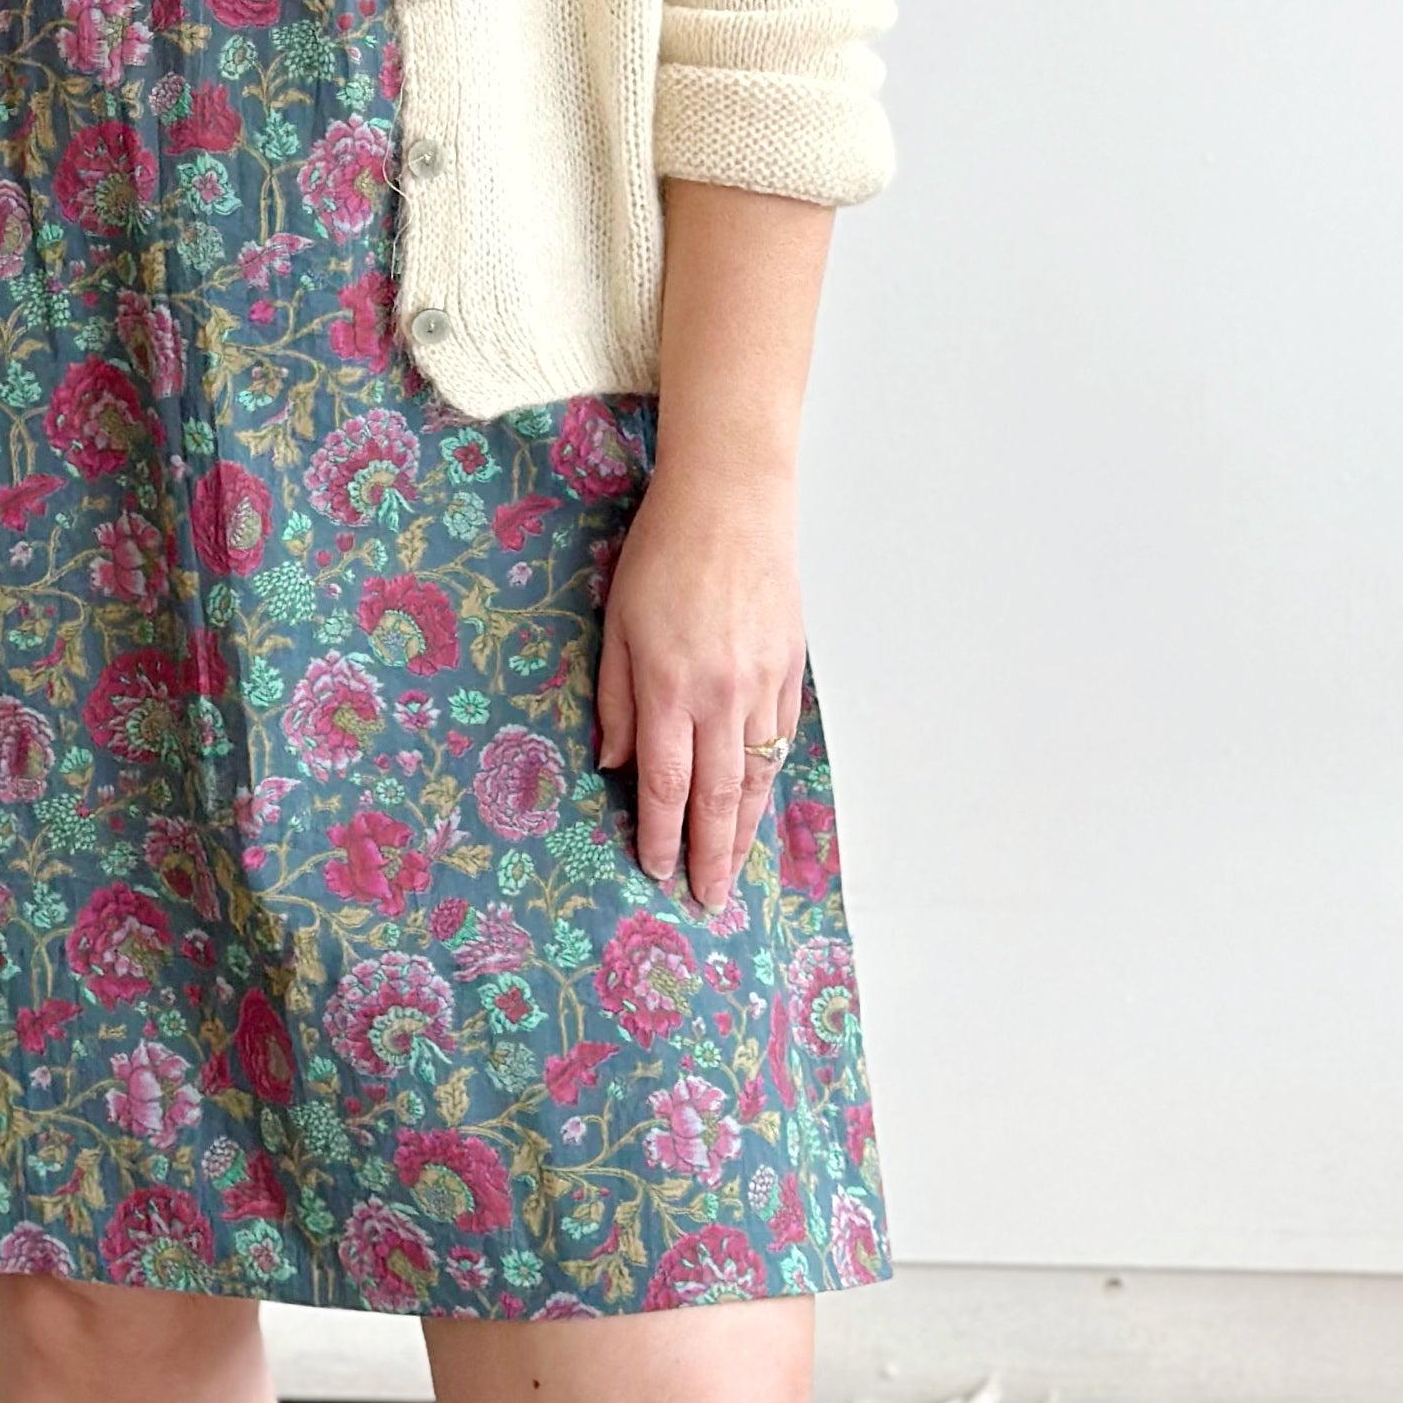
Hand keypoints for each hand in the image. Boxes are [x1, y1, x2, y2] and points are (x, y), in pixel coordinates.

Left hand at [594, 469, 803, 912]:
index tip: (656, 871)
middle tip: (708, 901)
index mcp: (669, 687)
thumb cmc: (661, 553)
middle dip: (711, 857)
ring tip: (735, 871)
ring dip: (745, 832)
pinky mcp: (790, 669)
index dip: (661, 835)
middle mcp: (721, 697)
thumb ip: (615, 697)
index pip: (666, 785)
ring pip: (757, 777)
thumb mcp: (616, 621)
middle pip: (719, 799)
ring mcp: (762, 686)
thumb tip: (612, 764)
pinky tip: (759, 802)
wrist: (731, 501)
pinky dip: (770, 779)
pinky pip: (781, 740)